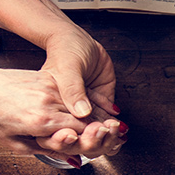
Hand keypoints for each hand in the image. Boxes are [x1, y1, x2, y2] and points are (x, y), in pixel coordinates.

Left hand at [0, 62, 125, 158]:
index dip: (97, 141)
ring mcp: (49, 87)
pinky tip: (91, 110)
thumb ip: (48, 149)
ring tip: (109, 126)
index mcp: (41, 119)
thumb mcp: (16, 143)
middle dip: (102, 129)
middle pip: (86, 118)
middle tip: (116, 139)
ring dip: (97, 116)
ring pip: (81, 105)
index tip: (110, 146)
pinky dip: (83, 103)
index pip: (81, 133)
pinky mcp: (47, 78)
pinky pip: (72, 93)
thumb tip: (72, 157)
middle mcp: (48, 100)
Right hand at [39, 26, 127, 156]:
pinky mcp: (99, 99)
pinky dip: (114, 120)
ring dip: (107, 129)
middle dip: (95, 136)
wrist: (78, 37)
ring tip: (116, 129)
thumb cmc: (65, 49)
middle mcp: (68, 108)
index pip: (64, 129)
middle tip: (106, 131)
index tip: (88, 136)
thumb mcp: (67, 69)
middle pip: (81, 132)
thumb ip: (73, 90)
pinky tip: (121, 125)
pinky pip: (107, 114)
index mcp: (52, 105)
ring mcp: (84, 105)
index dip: (76, 137)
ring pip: (96, 126)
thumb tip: (82, 112)